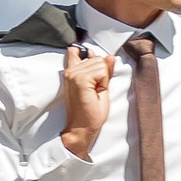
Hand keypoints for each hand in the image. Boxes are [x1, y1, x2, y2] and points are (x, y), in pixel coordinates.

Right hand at [57, 38, 112, 159]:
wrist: (82, 129)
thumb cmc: (89, 111)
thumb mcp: (98, 86)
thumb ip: (102, 70)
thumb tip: (109, 56)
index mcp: (71, 71)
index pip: (78, 50)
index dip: (90, 56)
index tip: (92, 71)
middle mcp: (70, 70)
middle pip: (98, 58)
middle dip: (101, 74)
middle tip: (94, 91)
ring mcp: (74, 74)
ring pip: (101, 63)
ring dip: (103, 79)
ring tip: (93, 93)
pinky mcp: (80, 79)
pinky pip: (102, 71)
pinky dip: (103, 83)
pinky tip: (95, 93)